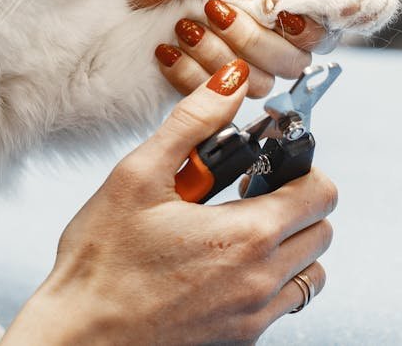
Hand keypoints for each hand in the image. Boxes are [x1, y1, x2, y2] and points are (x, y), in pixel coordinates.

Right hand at [1, 61, 336, 344]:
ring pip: (312, 270)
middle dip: (296, 202)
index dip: (300, 167)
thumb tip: (230, 82)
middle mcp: (261, 279)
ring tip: (239, 229)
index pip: (320, 192)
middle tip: (248, 191)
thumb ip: (192, 123)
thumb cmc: (100, 263)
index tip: (267, 162)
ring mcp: (254, 314)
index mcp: (246, 235)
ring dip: (290, 244)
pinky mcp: (241, 338)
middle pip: (322, 229)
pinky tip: (225, 264)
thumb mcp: (137, 176)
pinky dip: (272, 278)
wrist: (79, 338)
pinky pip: (285, 303)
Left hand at [127, 0, 329, 97]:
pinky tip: (165, 51)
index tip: (275, 14)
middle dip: (253, 39)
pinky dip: (189, 75)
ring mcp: (229, 64)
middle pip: (292, 61)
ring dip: (217, 55)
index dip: (304, 26)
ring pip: (256, 83)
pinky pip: (214, 100)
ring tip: (182, 26)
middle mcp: (255, 33)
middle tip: (213, 11)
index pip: (313, 24)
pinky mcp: (201, 91)